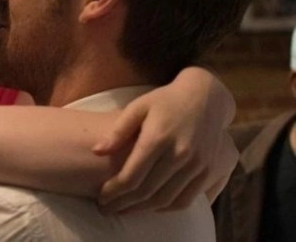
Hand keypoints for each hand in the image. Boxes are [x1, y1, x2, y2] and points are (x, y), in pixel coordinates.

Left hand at [92, 66, 237, 212]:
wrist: (206, 97)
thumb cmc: (165, 101)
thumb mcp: (138, 107)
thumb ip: (118, 130)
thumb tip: (97, 151)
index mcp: (158, 137)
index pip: (132, 176)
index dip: (114, 191)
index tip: (101, 198)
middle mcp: (180, 154)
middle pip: (147, 191)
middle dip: (124, 204)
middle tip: (107, 208)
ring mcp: (197, 164)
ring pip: (166, 200)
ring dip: (143, 210)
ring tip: (125, 210)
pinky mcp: (209, 171)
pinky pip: (186, 200)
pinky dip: (166, 208)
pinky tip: (150, 206)